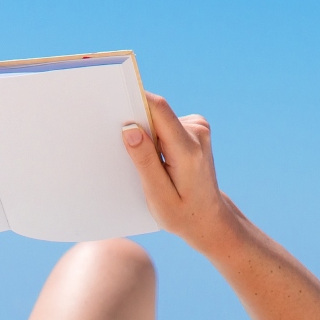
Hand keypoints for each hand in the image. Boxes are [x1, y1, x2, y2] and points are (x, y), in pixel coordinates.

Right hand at [122, 93, 235, 253]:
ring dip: (143, 132)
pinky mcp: (194, 128)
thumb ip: (144, 161)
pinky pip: (165, 123)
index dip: (133, 100)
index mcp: (187, 150)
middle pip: (156, 112)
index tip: (111, 104)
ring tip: (141, 161)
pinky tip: (153, 159)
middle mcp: (197, 132)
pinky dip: (153, 136)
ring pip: (159, 117)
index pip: (158, 110)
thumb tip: (129, 129)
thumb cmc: (181, 213)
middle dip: (133, 122)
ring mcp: (198, 128)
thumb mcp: (158, 195)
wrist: (208, 218)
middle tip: (116, 143)